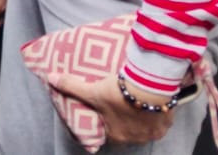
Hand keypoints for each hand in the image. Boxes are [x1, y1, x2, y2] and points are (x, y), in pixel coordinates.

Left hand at [48, 72, 175, 144]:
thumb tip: (51, 78)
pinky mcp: (166, 124)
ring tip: (136, 101)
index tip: (106, 112)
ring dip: (140, 117)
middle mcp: (135, 138)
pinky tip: (152, 102)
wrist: (149, 87)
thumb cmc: (119, 93)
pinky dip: (156, 113)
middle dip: (124, 120)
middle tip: (121, 103)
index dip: (106, 122)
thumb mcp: (92, 90)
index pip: (107, 133)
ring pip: (144, 127)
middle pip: (127, 130)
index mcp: (116, 135)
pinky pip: (160, 121)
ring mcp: (152, 133)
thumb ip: (71, 86)